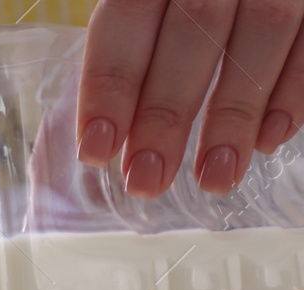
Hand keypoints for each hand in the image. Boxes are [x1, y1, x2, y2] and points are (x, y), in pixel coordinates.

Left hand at [76, 0, 303, 196]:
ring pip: (263, 30)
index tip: (97, 151)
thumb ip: (135, 49)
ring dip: (235, 114)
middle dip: (166, 112)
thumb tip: (111, 136)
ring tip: (215, 178)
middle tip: (148, 180)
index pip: (125, 17)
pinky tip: (268, 141)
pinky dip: (292, 94)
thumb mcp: (155, 10)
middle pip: (194, 27)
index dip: (110, 86)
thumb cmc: (182, 4)